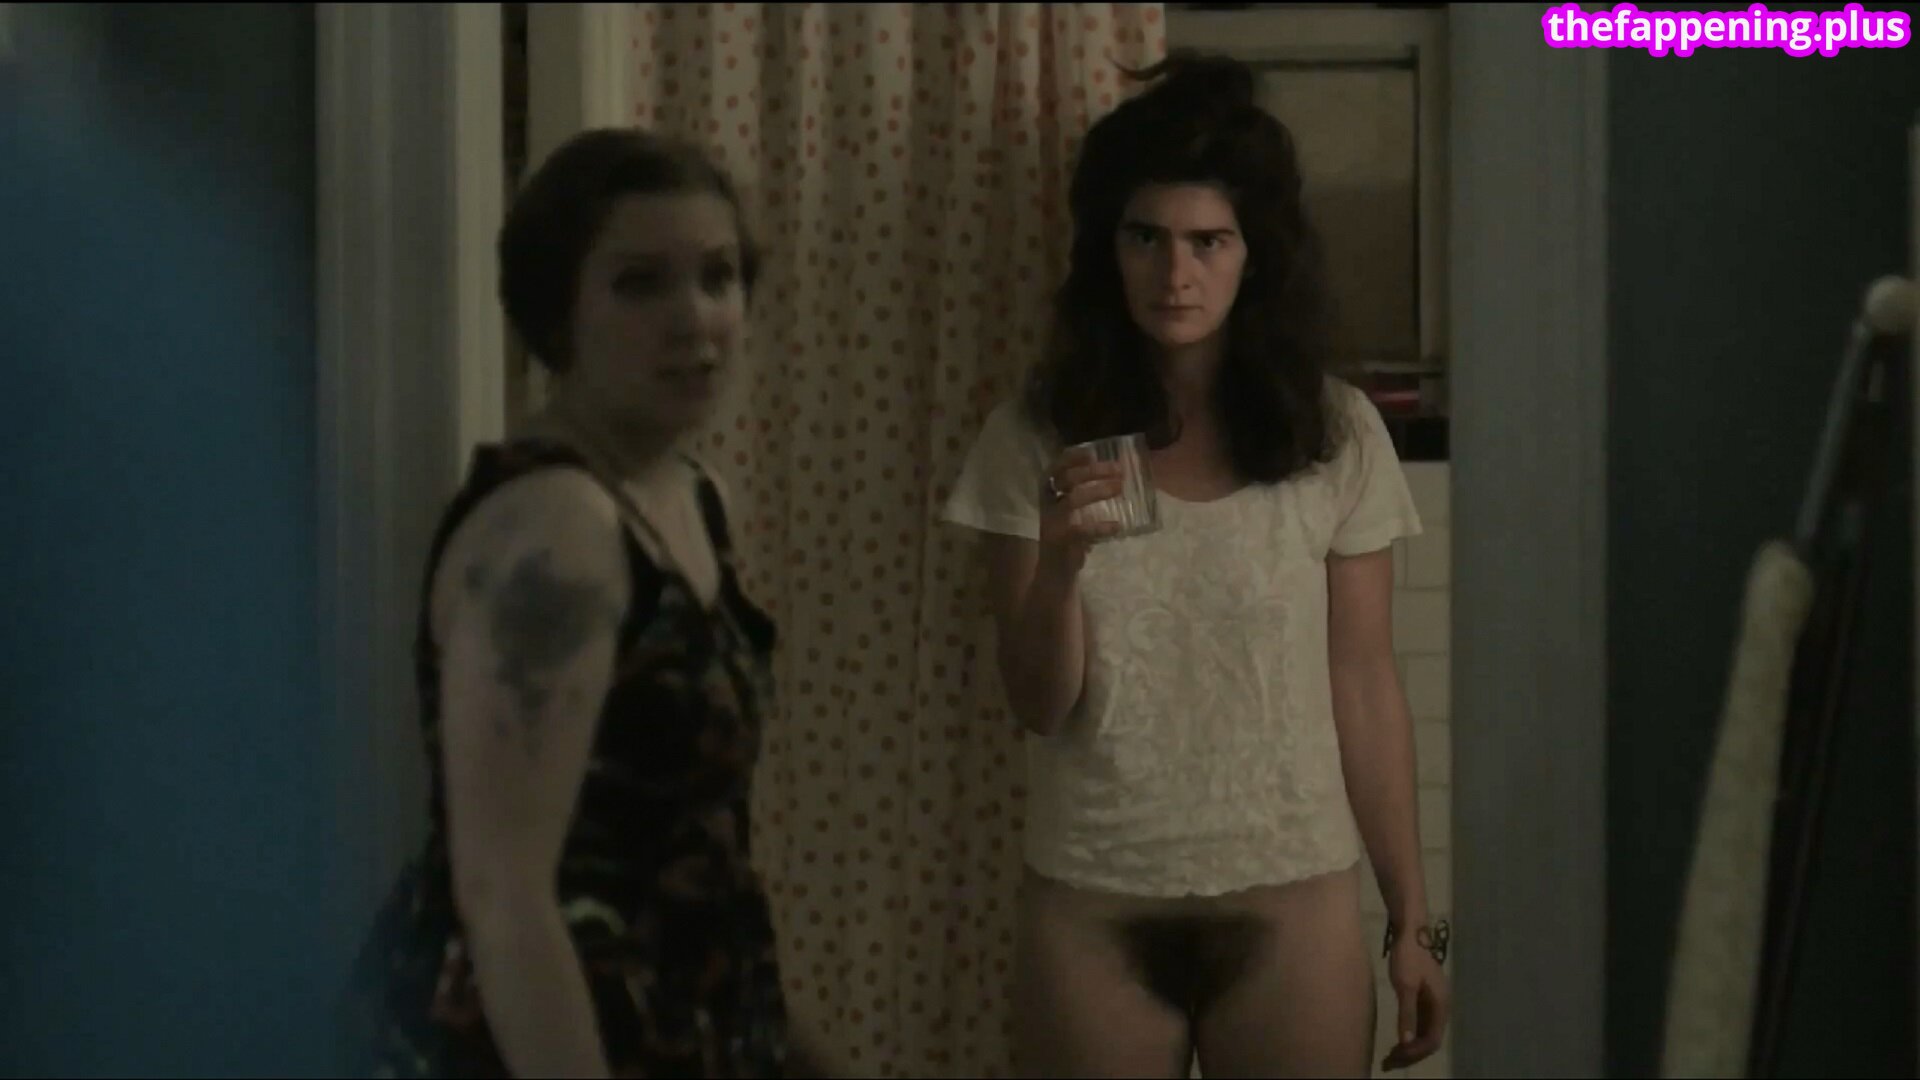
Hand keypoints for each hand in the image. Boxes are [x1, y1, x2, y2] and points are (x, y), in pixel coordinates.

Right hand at [1036, 446, 1124, 577]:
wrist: (1054, 575)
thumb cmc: (1069, 541)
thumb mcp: (1075, 514)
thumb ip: (1087, 496)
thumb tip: (1115, 476)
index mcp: (1049, 496)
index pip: (1055, 469)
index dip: (1071, 458)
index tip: (1092, 452)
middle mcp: (1047, 505)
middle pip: (1067, 479)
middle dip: (1093, 471)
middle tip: (1119, 470)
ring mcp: (1052, 523)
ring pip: (1072, 500)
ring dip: (1098, 491)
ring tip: (1120, 488)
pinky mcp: (1059, 542)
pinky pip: (1080, 530)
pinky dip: (1100, 526)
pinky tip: (1117, 526)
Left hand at [1381, 925, 1450, 1071]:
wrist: (1410, 932)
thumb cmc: (1407, 957)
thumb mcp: (1405, 986)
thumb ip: (1407, 1014)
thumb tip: (1406, 1042)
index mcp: (1441, 1005)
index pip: (1432, 1040)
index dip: (1415, 1053)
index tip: (1395, 1058)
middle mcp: (1441, 1007)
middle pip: (1429, 1040)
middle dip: (1411, 1054)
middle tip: (1388, 1063)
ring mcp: (1434, 1003)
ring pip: (1425, 1034)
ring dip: (1409, 1048)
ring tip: (1389, 1058)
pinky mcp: (1425, 999)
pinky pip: (1420, 1025)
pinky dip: (1409, 1036)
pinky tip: (1395, 1042)